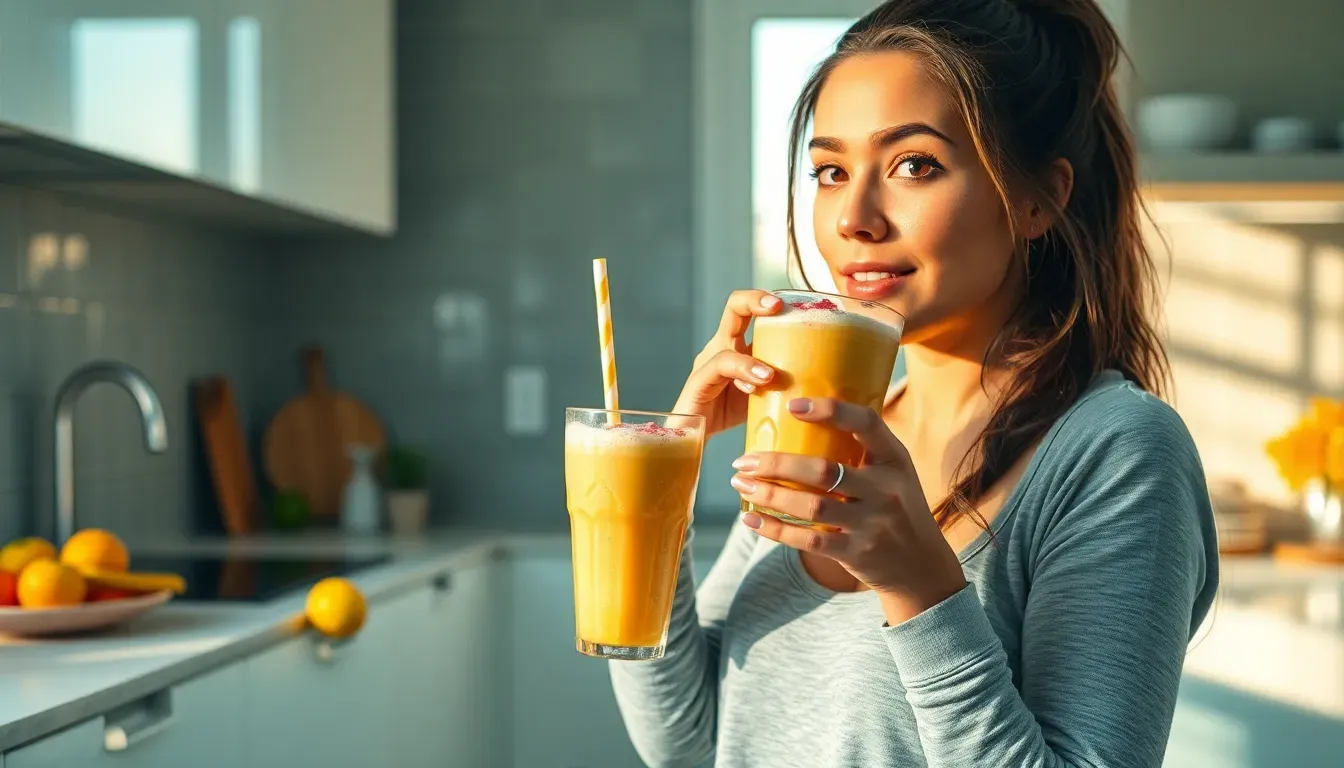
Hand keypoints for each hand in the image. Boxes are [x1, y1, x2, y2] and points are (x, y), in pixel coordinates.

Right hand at [672, 290, 782, 435]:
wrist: (697, 442)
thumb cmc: (734, 420)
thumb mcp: (766, 395)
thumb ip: (787, 383)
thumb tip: (831, 383)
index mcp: (739, 346)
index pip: (750, 310)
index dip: (768, 301)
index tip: (795, 305)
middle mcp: (722, 347)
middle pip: (734, 307)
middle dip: (755, 300)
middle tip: (778, 307)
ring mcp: (708, 362)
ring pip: (728, 337)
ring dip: (753, 353)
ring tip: (771, 375)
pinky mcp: (698, 382)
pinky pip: (720, 366)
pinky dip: (742, 370)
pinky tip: (758, 383)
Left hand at [729, 397, 967, 624]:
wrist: (921, 567)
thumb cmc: (896, 508)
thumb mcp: (895, 473)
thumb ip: (862, 450)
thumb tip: (803, 418)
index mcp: (895, 459)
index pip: (865, 422)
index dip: (829, 410)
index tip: (792, 405)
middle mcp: (887, 488)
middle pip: (822, 469)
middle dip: (776, 463)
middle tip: (744, 459)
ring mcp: (873, 523)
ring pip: (810, 505)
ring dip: (769, 494)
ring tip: (741, 484)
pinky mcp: (857, 552)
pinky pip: (808, 539)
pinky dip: (775, 528)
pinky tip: (751, 519)